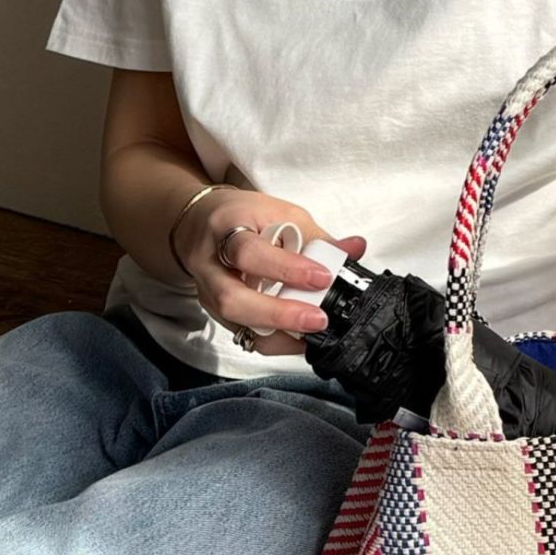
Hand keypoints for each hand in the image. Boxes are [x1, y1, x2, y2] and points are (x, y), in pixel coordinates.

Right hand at [175, 187, 366, 356]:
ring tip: (313, 333)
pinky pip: (245, 335)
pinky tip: (301, 339)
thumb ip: (317, 236)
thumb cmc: (243, 216)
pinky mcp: (217, 313)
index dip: (286, 268)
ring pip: (236, 323)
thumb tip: (355, 249)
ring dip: (279, 332)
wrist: (200, 225)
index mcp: (226, 228)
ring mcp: (210, 293)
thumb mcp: (280, 213)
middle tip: (317, 319)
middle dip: (278, 313)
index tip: (322, 277)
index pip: (250, 252)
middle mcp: (211, 265)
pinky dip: (276, 341)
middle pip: (232, 299)